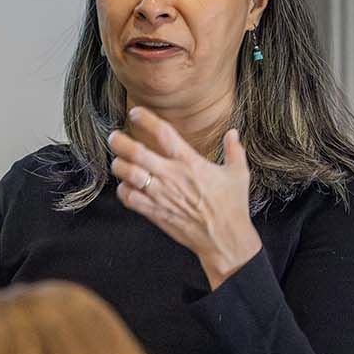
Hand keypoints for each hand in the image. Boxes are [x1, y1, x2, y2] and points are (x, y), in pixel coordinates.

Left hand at [107, 107, 261, 288]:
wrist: (225, 240)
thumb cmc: (232, 207)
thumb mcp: (238, 174)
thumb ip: (234, 150)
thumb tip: (233, 132)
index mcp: (190, 163)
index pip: (164, 133)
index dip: (146, 119)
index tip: (135, 113)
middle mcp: (172, 176)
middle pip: (136, 152)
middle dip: (120, 141)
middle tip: (114, 137)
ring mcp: (161, 195)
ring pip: (127, 174)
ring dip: (118, 165)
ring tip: (118, 161)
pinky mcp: (155, 212)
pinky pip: (129, 198)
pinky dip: (123, 190)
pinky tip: (126, 187)